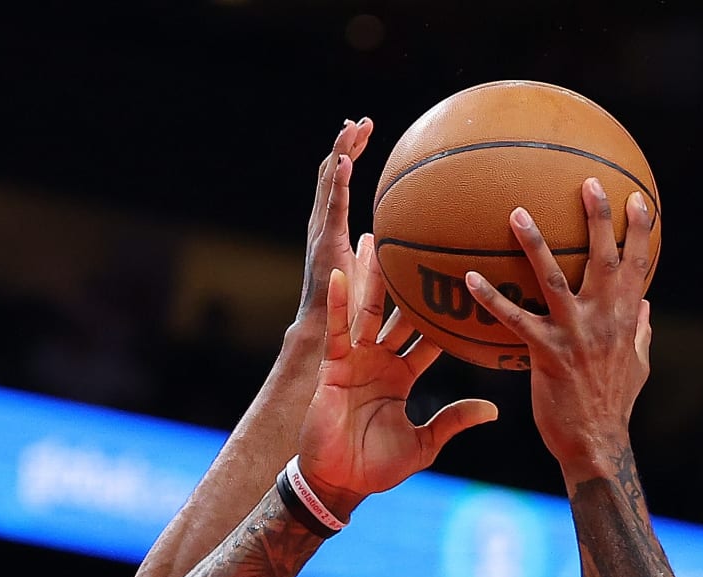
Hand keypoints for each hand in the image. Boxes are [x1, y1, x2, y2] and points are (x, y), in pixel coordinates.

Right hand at [295, 118, 373, 327]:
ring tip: (351, 127)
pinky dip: (337, 181)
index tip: (362, 132)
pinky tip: (345, 160)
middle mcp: (321, 223)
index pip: (337, 182)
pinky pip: (333, 206)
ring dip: (340, 152)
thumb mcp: (364, 270)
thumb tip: (381, 236)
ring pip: (328, 182)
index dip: (348, 154)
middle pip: (331, 173)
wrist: (324, 328)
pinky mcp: (325, 242)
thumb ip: (370, 251)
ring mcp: (321, 230)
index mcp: (329, 226)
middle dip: (345, 144)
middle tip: (360, 122)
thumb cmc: (344, 306)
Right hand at [297, 236, 498, 515]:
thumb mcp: (424, 444)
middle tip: (428, 246)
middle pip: (399, 313)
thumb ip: (453, 421)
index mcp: (401, 375)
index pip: (429, 337)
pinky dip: (338, 304)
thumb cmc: (376, 466)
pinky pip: (337, 331)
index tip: (469, 287)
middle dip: (409, 282)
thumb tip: (494, 408)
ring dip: (371, 277)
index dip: (446, 315)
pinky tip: (340, 275)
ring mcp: (355, 361)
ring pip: (368, 312)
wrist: (339, 483)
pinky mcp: (333, 368)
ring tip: (376, 240)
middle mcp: (379, 361)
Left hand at [465, 179, 654, 474]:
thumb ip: (641, 331)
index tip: (637, 197)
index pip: (638, 264)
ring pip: (554, 279)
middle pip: (604, 258)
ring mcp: (576, 335)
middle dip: (599, 218)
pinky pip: (514, 320)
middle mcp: (605, 319)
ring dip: (536, 244)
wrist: (595, 443)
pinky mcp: (546, 354)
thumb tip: (647, 304)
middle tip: (588, 180)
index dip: (640, 229)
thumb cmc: (612, 405)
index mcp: (627, 317)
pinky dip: (491, 298)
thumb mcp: (637, 365)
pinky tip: (469, 279)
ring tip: (516, 212)